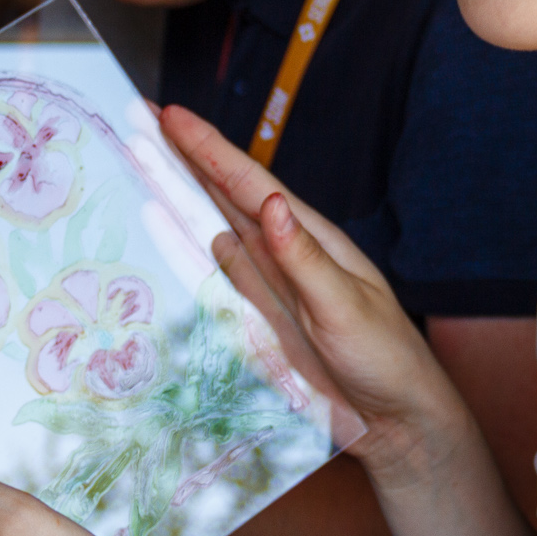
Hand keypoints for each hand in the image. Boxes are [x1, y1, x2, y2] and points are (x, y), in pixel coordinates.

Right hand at [159, 106, 470, 484]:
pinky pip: (217, 274)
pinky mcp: (260, 317)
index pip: (249, 184)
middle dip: (184, 158)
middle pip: (224, 196)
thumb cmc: (385, 357)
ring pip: (214, 227)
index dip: (208, 149)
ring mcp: (269, 283)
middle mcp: (284, 252)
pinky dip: (190, 248)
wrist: (395, 419)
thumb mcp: (346, 307)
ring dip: (180, 195)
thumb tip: (268, 203)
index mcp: (310, 237)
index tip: (171, 115)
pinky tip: (170, 228)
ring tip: (145, 161)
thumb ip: (304, 260)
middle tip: (141, 120)